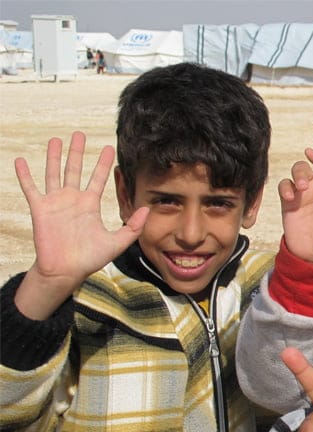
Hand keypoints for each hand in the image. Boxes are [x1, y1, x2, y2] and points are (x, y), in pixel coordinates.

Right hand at [13, 132, 148, 318]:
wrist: (65, 271)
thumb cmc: (89, 259)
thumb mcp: (117, 242)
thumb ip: (133, 227)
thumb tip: (147, 210)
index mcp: (90, 205)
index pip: (98, 178)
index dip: (103, 163)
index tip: (109, 148)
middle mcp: (73, 200)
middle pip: (75, 169)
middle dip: (78, 152)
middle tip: (80, 134)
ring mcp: (55, 202)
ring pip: (54, 173)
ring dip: (54, 156)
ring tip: (56, 140)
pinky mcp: (40, 209)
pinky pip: (30, 189)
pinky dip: (24, 175)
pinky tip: (20, 161)